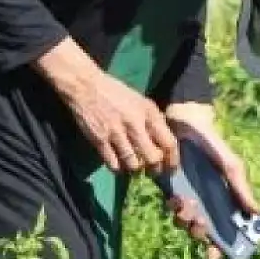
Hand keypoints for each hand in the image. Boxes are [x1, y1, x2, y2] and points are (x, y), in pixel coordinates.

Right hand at [37, 38, 176, 174]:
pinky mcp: (100, 141)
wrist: (86, 86)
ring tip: (136, 168)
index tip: (172, 168)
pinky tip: (119, 165)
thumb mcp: (141, 101)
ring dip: (136, 170)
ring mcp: (117, 134)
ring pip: (134, 165)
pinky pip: (113, 165)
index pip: (168, 142)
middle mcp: (135, 124)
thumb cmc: (116, 93)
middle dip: (156, 169)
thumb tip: (165, 140)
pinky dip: (119, 169)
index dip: (173, 160)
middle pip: (153, 158)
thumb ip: (154, 119)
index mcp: (149, 113)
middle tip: (154, 172)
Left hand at [163, 102, 259, 258]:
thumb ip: (240, 188)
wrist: (185, 122)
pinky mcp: (168, 188)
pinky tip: (177, 197)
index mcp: (221, 200)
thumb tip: (256, 211)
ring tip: (188, 206)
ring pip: (183, 222)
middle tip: (201, 225)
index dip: (219, 247)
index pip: (222, 230)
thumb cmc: (212, 144)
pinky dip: (173, 206)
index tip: (216, 256)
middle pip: (201, 232)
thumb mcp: (230, 165)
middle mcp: (203, 202)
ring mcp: (185, 196)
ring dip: (185, 220)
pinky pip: (169, 206)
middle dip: (200, 234)